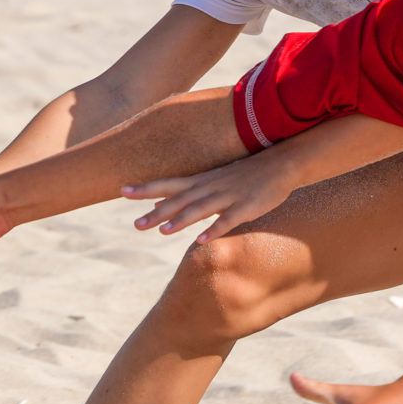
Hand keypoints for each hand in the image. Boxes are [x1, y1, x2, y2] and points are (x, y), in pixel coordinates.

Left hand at [123, 153, 296, 240]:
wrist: (280, 163)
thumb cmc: (245, 174)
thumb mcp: (213, 180)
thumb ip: (189, 193)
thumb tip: (163, 202)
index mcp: (201, 181)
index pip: (168, 184)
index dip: (146, 188)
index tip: (122, 191)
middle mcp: (210, 187)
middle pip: (178, 199)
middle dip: (156, 212)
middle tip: (135, 225)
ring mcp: (227, 196)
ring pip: (200, 209)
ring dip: (181, 220)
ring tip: (162, 232)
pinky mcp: (246, 206)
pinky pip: (228, 219)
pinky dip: (215, 229)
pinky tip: (202, 240)